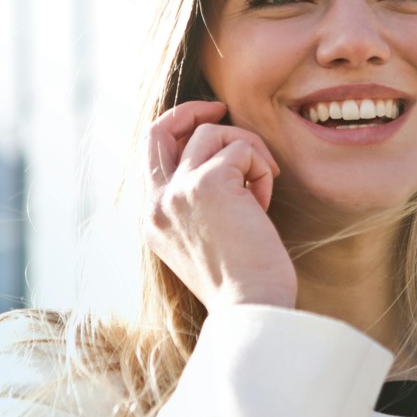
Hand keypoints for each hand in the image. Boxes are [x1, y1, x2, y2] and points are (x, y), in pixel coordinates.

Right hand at [142, 100, 296, 310]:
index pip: (152, 154)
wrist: (251, 308)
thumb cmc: (242, 284)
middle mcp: (156, 203)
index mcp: (152, 220)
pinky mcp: (208, 183)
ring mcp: (178, 191)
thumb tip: (222, 163)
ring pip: (213, 134)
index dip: (179, 130)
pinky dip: (261, 168)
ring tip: (262, 188)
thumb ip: (197, 205)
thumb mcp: (205, 242)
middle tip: (222, 108)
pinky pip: (242, 149)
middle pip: (160, 129)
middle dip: (192, 110)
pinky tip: (264, 203)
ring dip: (248, 152)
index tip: (209, 124)